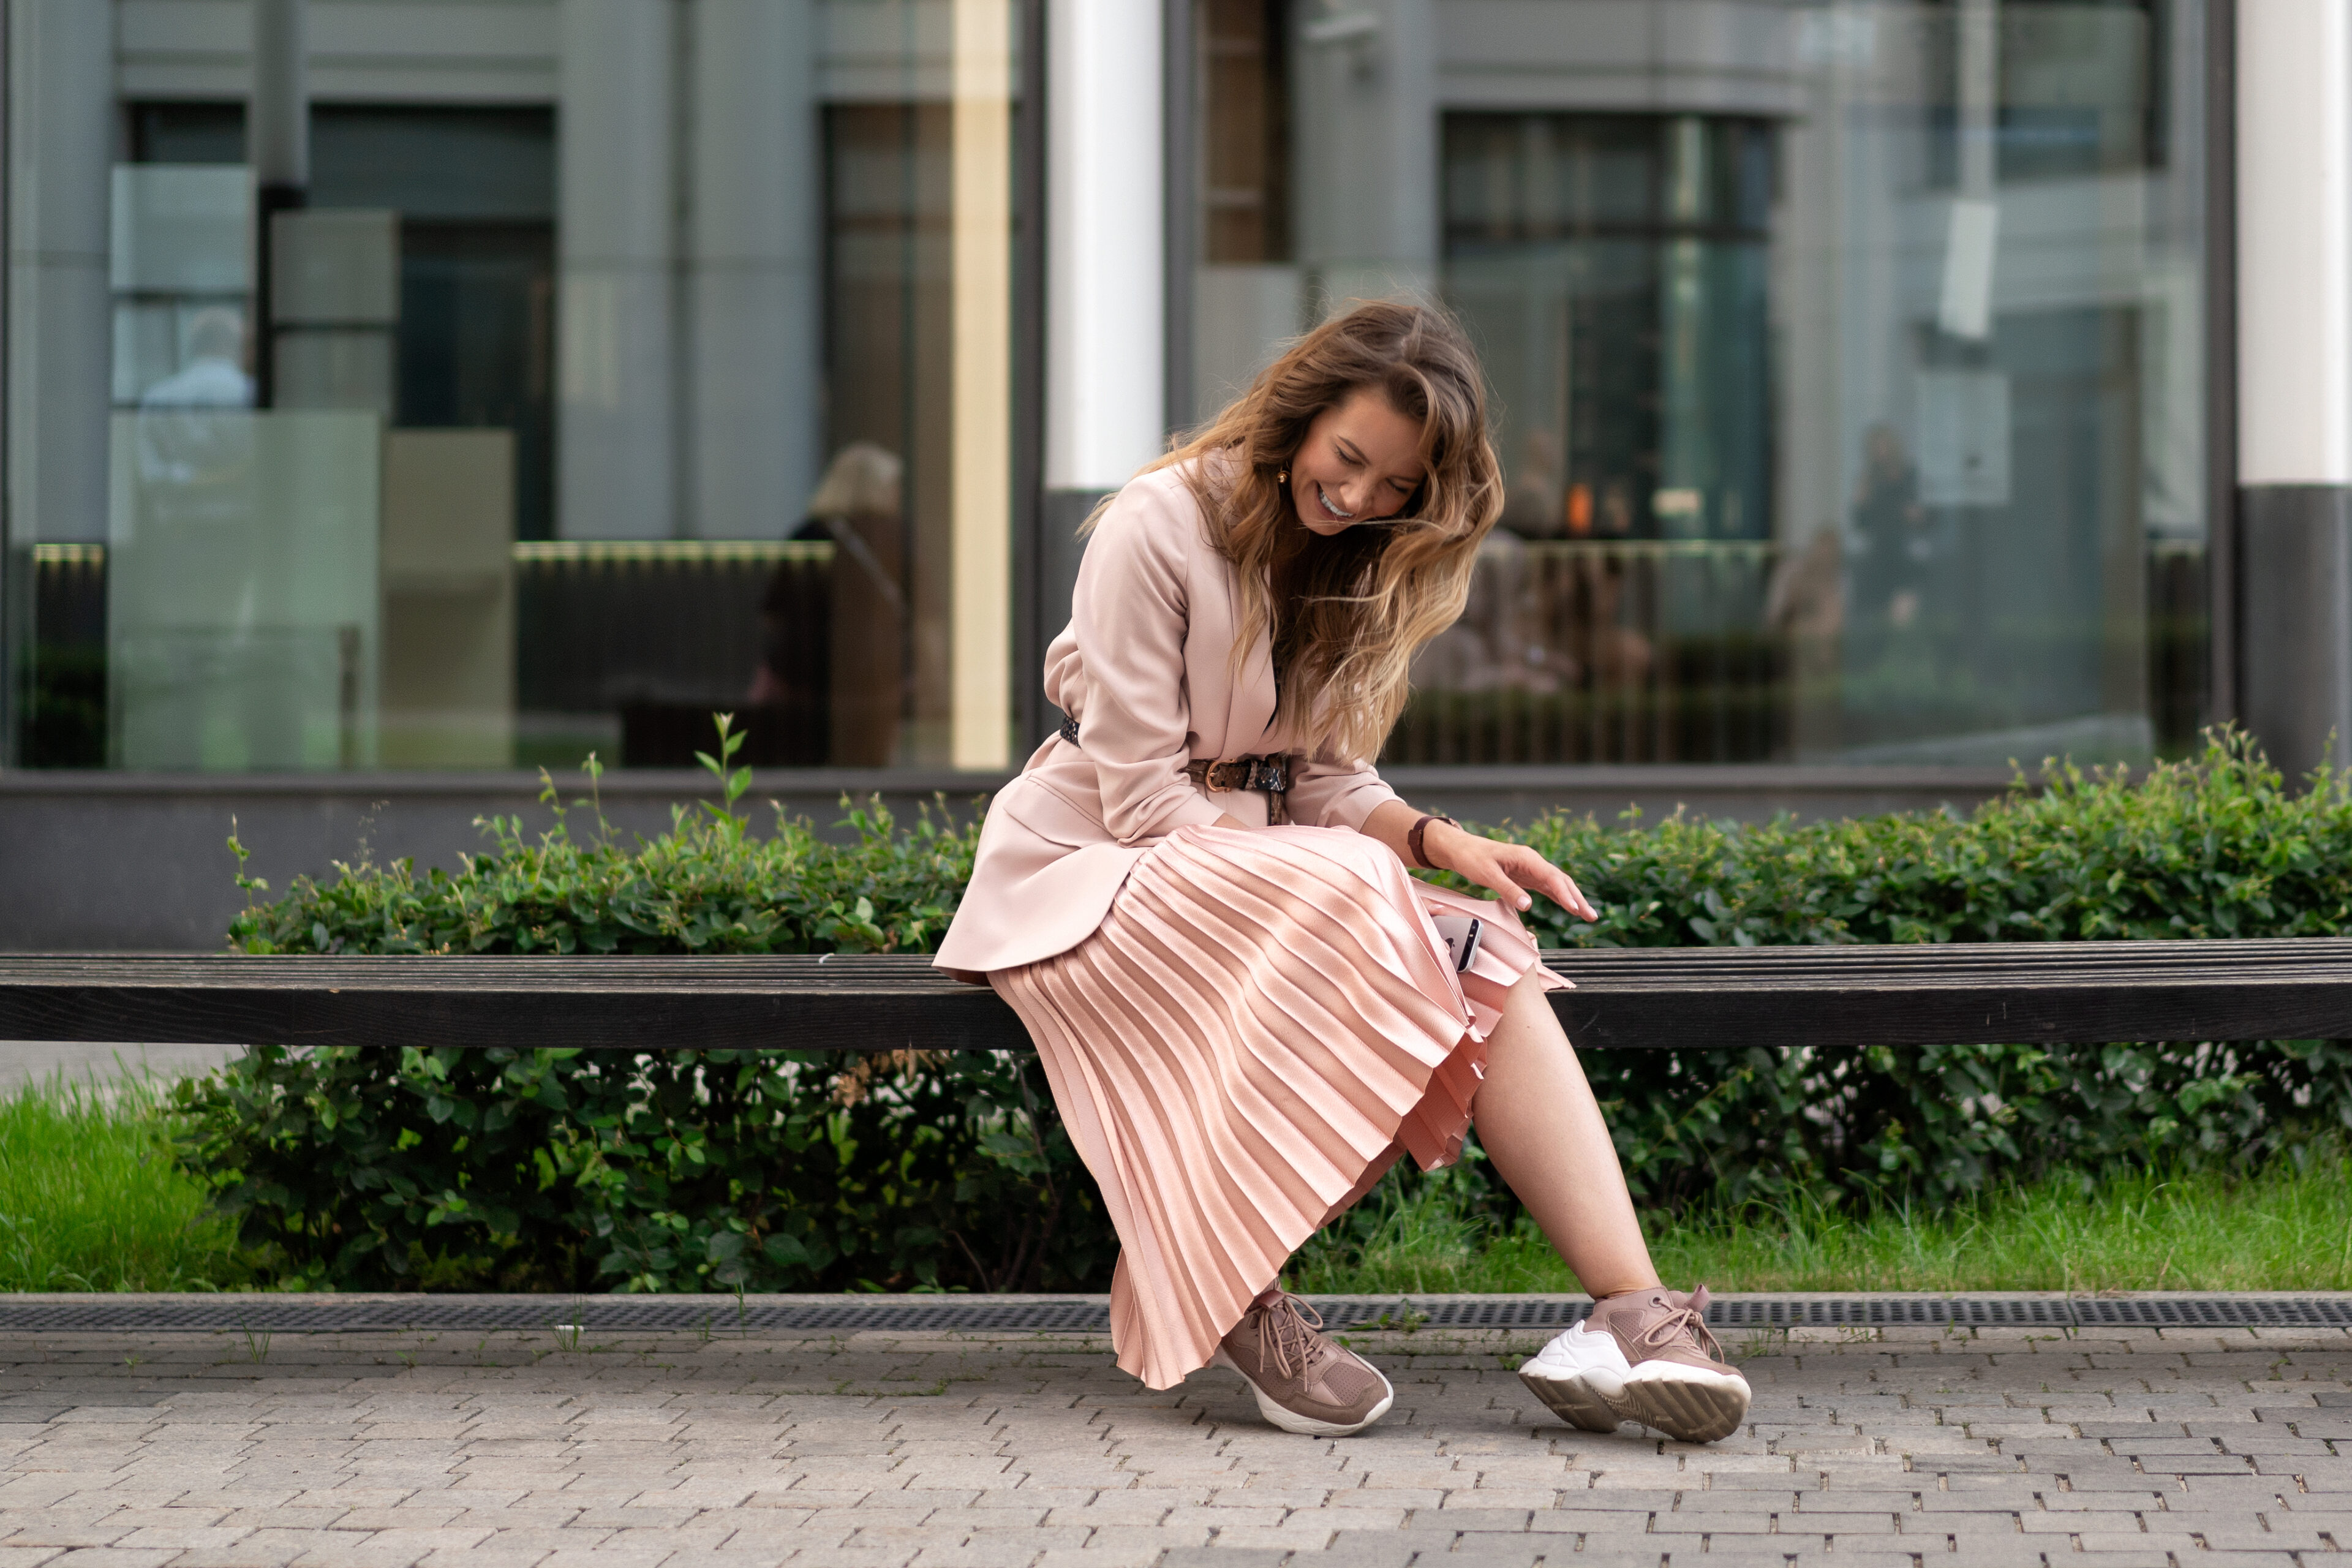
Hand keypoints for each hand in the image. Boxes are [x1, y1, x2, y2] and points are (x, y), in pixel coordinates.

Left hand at [1426, 822, 1598, 920]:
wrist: (1461, 849)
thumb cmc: (1472, 858)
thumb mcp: (1487, 874)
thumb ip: (1508, 889)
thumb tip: (1528, 905)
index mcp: (1527, 858)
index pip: (1552, 877)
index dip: (1565, 894)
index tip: (1575, 909)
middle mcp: (1533, 862)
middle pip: (1561, 881)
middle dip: (1577, 898)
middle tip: (1592, 916)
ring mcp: (1531, 869)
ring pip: (1558, 885)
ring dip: (1572, 899)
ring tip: (1588, 915)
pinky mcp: (1526, 877)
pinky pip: (1547, 888)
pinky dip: (1560, 898)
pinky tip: (1570, 908)